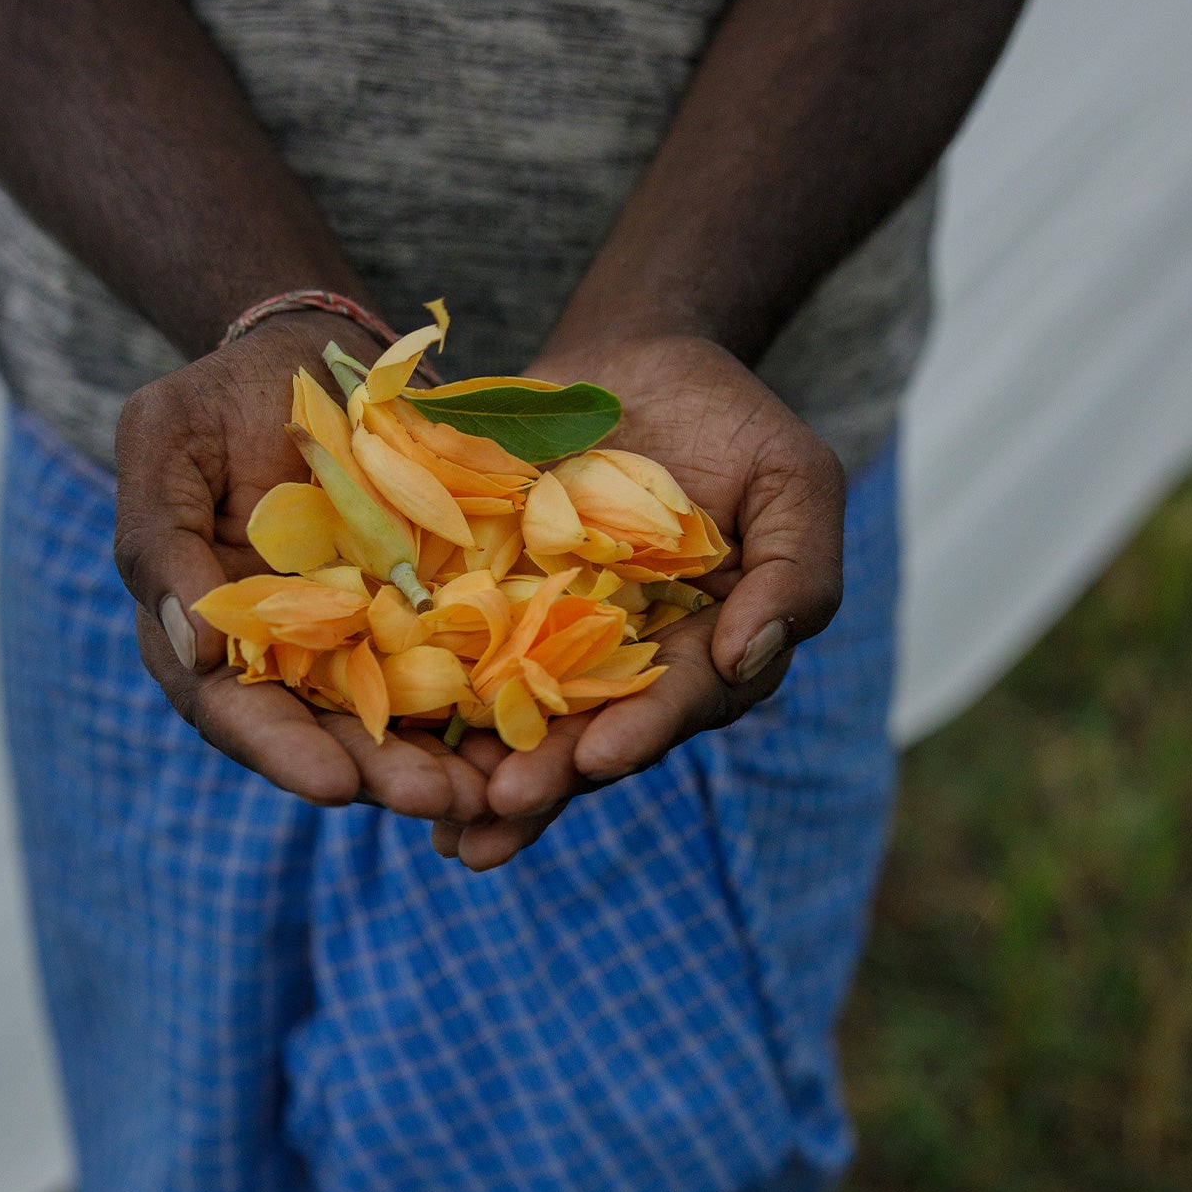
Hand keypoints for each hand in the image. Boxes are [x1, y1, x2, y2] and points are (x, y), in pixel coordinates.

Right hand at [114, 315, 487, 823]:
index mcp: (211, 638)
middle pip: (331, 739)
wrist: (314, 356)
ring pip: (404, 724)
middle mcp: (288, 662)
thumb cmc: (222, 398)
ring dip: (448, 764)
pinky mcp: (426, 619)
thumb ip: (159, 538)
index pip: (236, 713)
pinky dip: (494, 707)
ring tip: (497, 792)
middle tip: (441, 802)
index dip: (285, 753)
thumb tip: (194, 653)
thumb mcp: (166, 441)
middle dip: (385, 777)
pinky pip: (463, 672)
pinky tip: (536, 732)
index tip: (335, 785)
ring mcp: (362, 646)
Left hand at [435, 333, 844, 869]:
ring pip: (526, 728)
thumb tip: (746, 659)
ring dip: (487, 782)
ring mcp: (559, 649)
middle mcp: (633, 670)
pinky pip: (461, 674)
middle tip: (501, 809)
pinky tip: (396, 762)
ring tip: (451, 830)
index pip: (679, 702)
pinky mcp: (496, 619)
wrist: (635, 360)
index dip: (642, 731)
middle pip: (594, 736)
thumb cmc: (729, 420)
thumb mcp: (793, 479)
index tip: (602, 757)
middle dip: (551, 779)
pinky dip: (433, 721)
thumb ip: (796, 572)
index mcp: (709, 653)